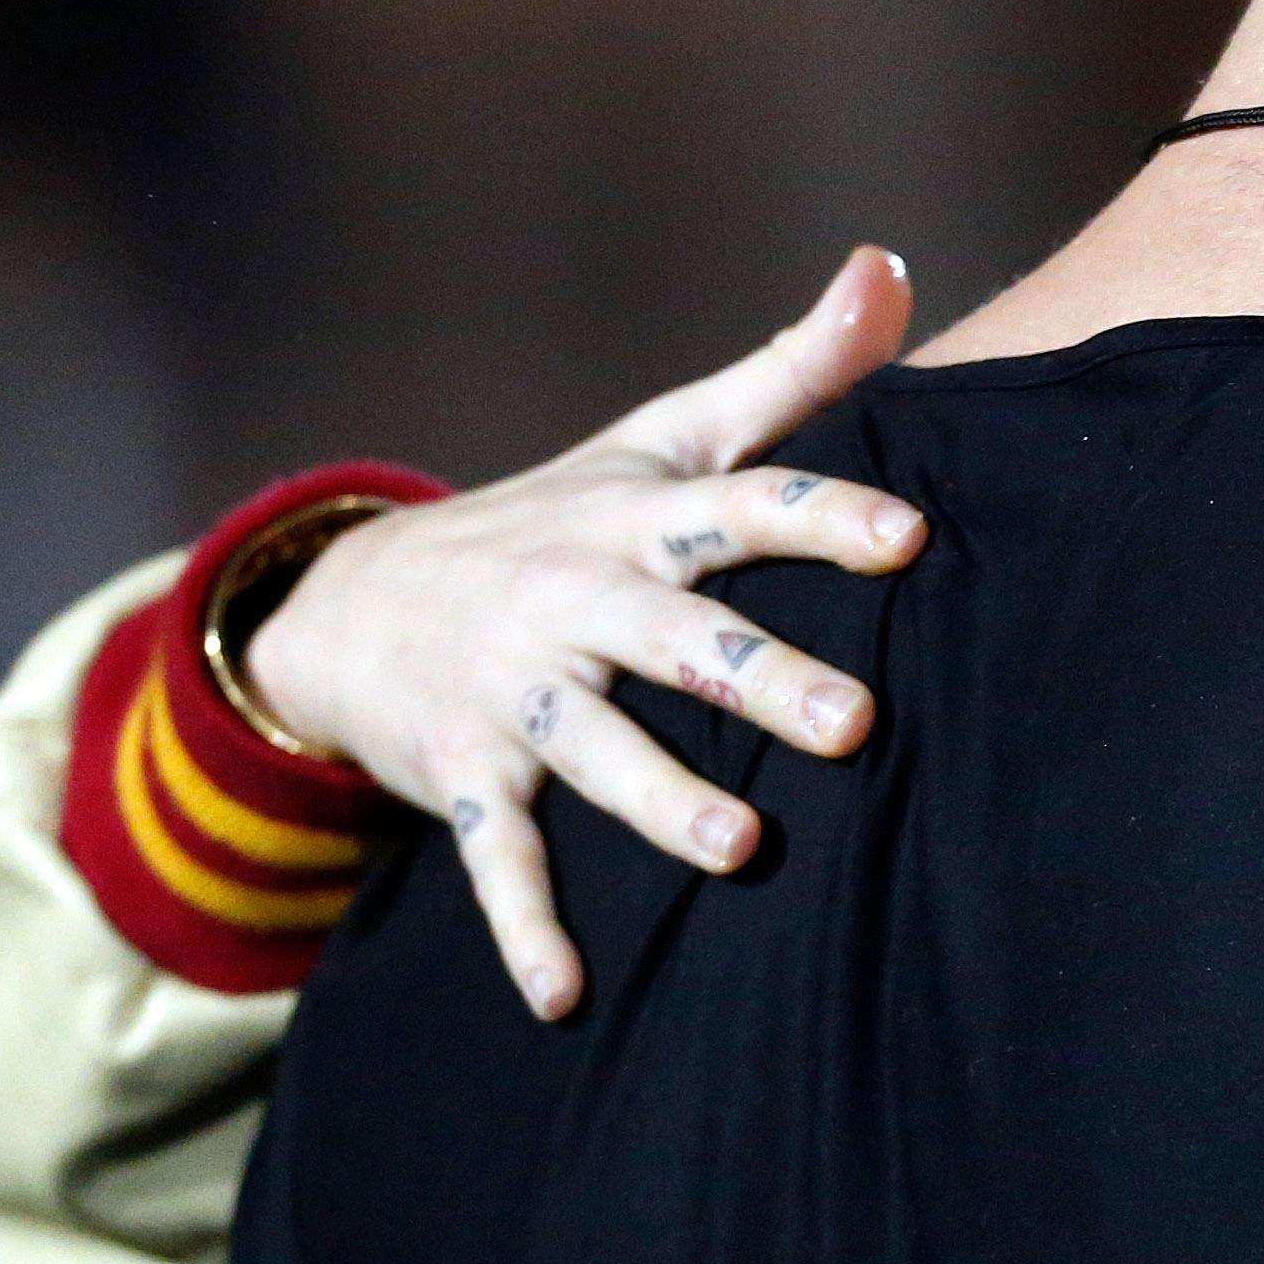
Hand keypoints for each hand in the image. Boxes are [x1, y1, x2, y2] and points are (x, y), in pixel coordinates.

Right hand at [247, 247, 928, 1018]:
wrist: (351, 598)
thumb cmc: (562, 515)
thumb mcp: (667, 437)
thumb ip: (792, 370)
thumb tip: (891, 266)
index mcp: (638, 521)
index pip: (744, 507)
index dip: (825, 518)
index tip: (912, 537)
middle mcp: (575, 600)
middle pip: (680, 639)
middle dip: (763, 679)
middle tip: (859, 726)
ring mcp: (515, 693)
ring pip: (596, 749)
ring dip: (661, 799)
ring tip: (738, 846)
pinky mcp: (465, 774)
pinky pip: (497, 859)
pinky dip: (526, 930)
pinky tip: (569, 997)